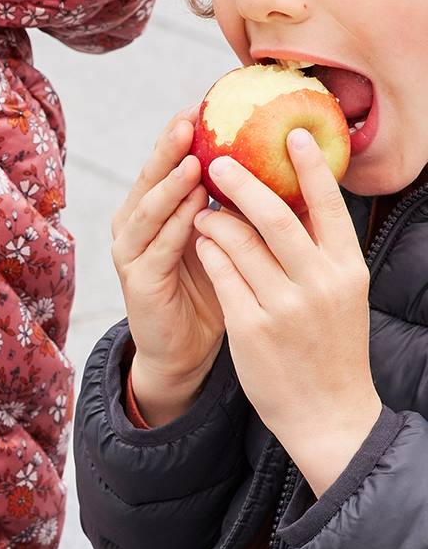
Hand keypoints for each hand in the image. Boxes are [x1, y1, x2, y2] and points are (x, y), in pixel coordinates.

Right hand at [110, 106, 224, 423]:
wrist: (185, 351)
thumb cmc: (211, 291)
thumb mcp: (224, 240)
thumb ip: (232, 206)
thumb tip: (272, 161)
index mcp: (155, 212)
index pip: (166, 165)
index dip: (179, 136)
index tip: (201, 104)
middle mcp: (135, 227)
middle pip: (149, 179)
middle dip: (168, 149)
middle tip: (188, 120)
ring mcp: (131, 255)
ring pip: (147, 211)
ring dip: (169, 185)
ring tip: (193, 159)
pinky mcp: (137, 283)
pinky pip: (155, 249)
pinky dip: (174, 228)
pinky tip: (193, 211)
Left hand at [193, 130, 381, 495]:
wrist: (329, 414)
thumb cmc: (332, 348)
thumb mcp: (342, 295)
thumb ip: (323, 253)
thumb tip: (301, 201)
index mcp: (347, 270)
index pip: (330, 208)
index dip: (310, 168)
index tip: (293, 134)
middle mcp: (319, 285)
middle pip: (277, 218)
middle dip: (244, 184)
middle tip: (218, 159)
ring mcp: (284, 308)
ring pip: (240, 245)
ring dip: (217, 219)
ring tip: (204, 205)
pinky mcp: (251, 329)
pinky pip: (222, 276)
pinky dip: (209, 252)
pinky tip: (200, 239)